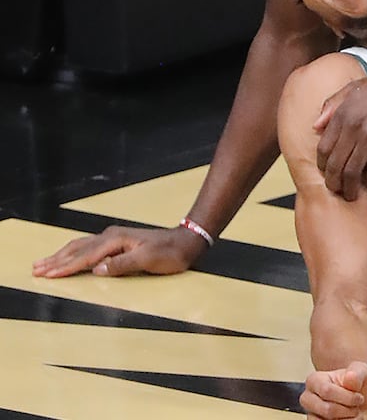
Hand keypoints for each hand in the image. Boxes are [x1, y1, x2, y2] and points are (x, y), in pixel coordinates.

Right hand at [32, 224, 206, 277]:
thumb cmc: (170, 253)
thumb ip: (122, 265)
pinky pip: (89, 247)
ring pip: (81, 246)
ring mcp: (114, 237)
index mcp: (116, 241)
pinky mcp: (118, 241)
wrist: (186, 241)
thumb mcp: (148, 260)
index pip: (84, 257)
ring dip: (61, 255)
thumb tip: (96, 270)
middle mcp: (111, 236)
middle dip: (56, 260)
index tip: (47, 275)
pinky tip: (69, 255)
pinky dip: (74, 252)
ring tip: (44, 262)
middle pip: (77, 249)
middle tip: (35, 269)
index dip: (65, 267)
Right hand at [300, 362, 366, 419]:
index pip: (327, 391)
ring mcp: (311, 415)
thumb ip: (357, 372)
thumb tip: (349, 377)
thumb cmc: (359, 384)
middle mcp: (308, 399)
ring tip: (353, 412)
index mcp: (314, 380)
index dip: (347, 397)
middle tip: (356, 406)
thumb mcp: (363, 371)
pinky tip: (349, 418)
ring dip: (347, 419)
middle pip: (327, 410)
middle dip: (348, 409)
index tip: (359, 397)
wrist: (365, 401)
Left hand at [314, 71, 366, 199]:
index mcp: (343, 114)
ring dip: (350, 187)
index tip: (326, 172)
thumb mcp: (353, 89)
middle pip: (336, 164)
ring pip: (353, 171)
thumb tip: (315, 126)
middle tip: (336, 190)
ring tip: (351, 194)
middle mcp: (354, 127)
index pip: (324, 147)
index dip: (322, 165)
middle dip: (333, 182)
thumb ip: (332, 105)